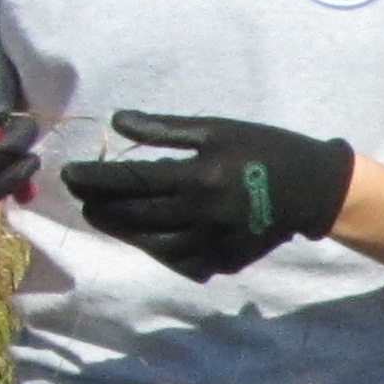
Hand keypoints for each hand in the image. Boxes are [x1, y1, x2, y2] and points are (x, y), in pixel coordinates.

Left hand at [61, 110, 356, 280]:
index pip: (131, 181)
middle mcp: (202, 215)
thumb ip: (164, 129)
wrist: (313, 188)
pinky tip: (145, 237)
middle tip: (80, 196)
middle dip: (101, 205)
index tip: (70, 174)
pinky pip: (182, 261)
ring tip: (104, 216)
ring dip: (123, 232)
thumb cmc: (263, 148)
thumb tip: (116, 122)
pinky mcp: (226, 260)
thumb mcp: (216, 129)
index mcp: (199, 177)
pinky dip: (158, 250)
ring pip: (154, 245)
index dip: (95, 178)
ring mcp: (214, 243)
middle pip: (136, 215)